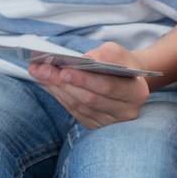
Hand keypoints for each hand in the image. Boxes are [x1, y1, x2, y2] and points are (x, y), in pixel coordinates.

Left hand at [28, 43, 150, 129]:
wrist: (127, 80)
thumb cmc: (121, 62)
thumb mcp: (117, 52)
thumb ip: (104, 54)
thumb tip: (83, 60)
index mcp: (136, 92)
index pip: (108, 87)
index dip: (85, 80)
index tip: (64, 70)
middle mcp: (126, 112)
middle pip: (90, 99)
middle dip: (63, 83)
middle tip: (42, 69)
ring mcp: (111, 122)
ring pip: (80, 107)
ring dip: (57, 90)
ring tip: (40, 73)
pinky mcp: (97, 126)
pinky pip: (75, 112)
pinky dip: (60, 97)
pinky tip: (48, 84)